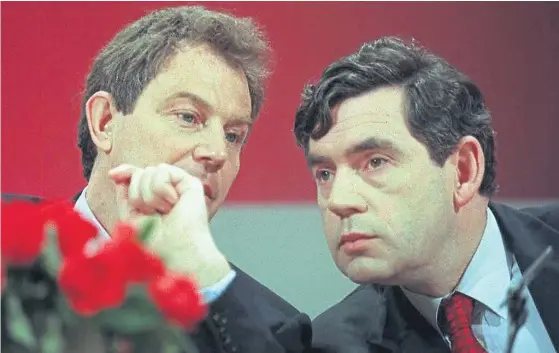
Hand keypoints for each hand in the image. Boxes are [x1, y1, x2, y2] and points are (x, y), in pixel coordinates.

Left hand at [108, 163, 230, 287]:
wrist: (173, 252)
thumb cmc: (154, 243)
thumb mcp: (129, 216)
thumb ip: (124, 193)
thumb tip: (116, 172)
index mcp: (153, 200)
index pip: (137, 176)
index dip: (125, 172)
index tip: (112, 175)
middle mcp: (167, 192)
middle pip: (141, 173)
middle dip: (137, 195)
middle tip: (152, 214)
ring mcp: (179, 187)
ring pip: (151, 171)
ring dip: (150, 196)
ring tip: (164, 212)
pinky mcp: (190, 184)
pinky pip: (163, 170)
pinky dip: (161, 189)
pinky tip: (173, 204)